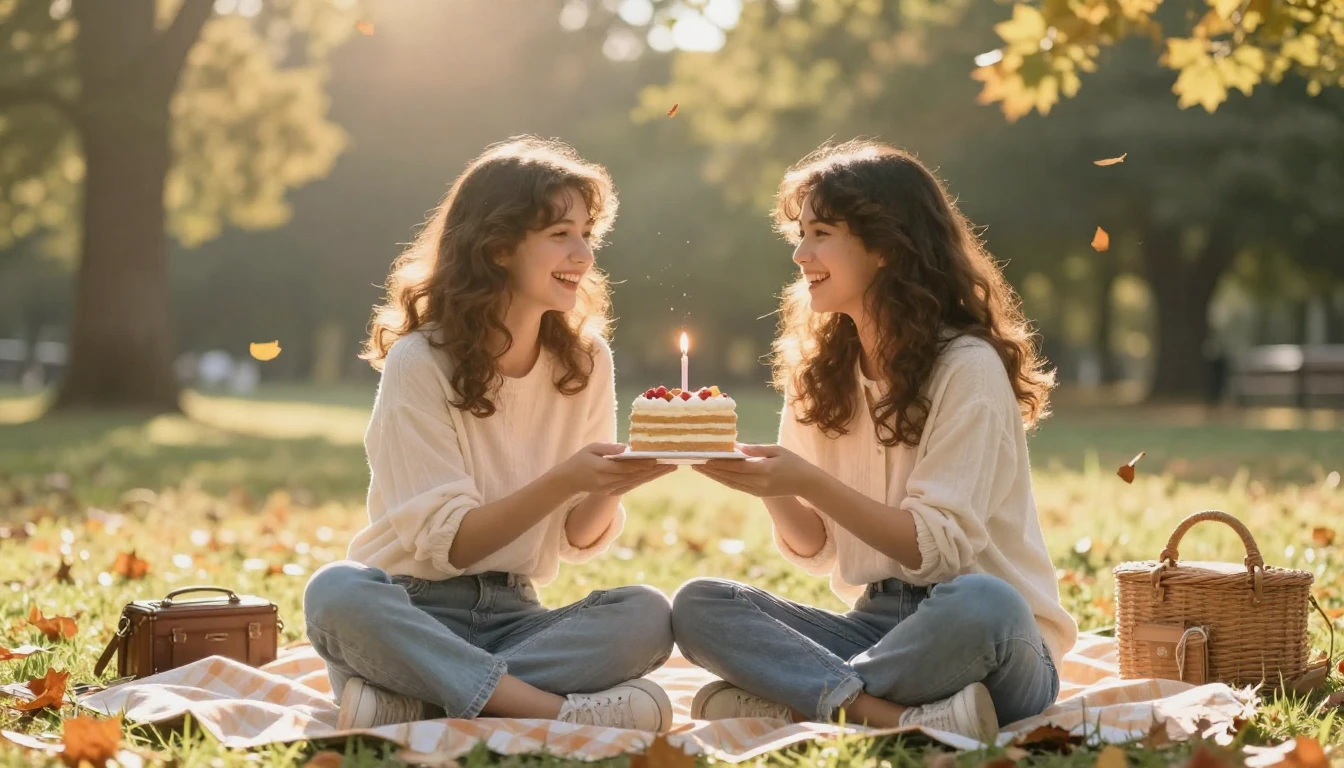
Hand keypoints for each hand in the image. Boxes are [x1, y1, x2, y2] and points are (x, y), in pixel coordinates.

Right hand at [554, 443, 675, 495]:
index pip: (625, 468)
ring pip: (636, 482)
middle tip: (672, 463)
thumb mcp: (591, 448)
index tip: (656, 459)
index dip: (642, 464)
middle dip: (655, 470)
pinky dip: (646, 479)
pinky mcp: (613, 492)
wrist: (569, 481)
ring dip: (654, 475)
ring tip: (670, 467)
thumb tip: (625, 447)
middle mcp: (607, 482)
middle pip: (635, 476)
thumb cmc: (580, 459)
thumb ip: (608, 447)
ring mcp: (610, 489)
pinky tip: (657, 473)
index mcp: (600, 469)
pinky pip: (633, 485)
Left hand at [692, 444, 817, 497]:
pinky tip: (713, 474)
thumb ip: (755, 449)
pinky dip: (723, 480)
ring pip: (730, 483)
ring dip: (713, 476)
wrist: (807, 483)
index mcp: (764, 470)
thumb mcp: (776, 450)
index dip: (719, 463)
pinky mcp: (757, 494)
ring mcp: (757, 490)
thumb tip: (735, 445)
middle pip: (729, 476)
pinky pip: (736, 486)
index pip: (736, 467)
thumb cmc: (793, 462)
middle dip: (710, 470)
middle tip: (693, 462)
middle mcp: (758, 483)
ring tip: (699, 468)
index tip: (704, 458)